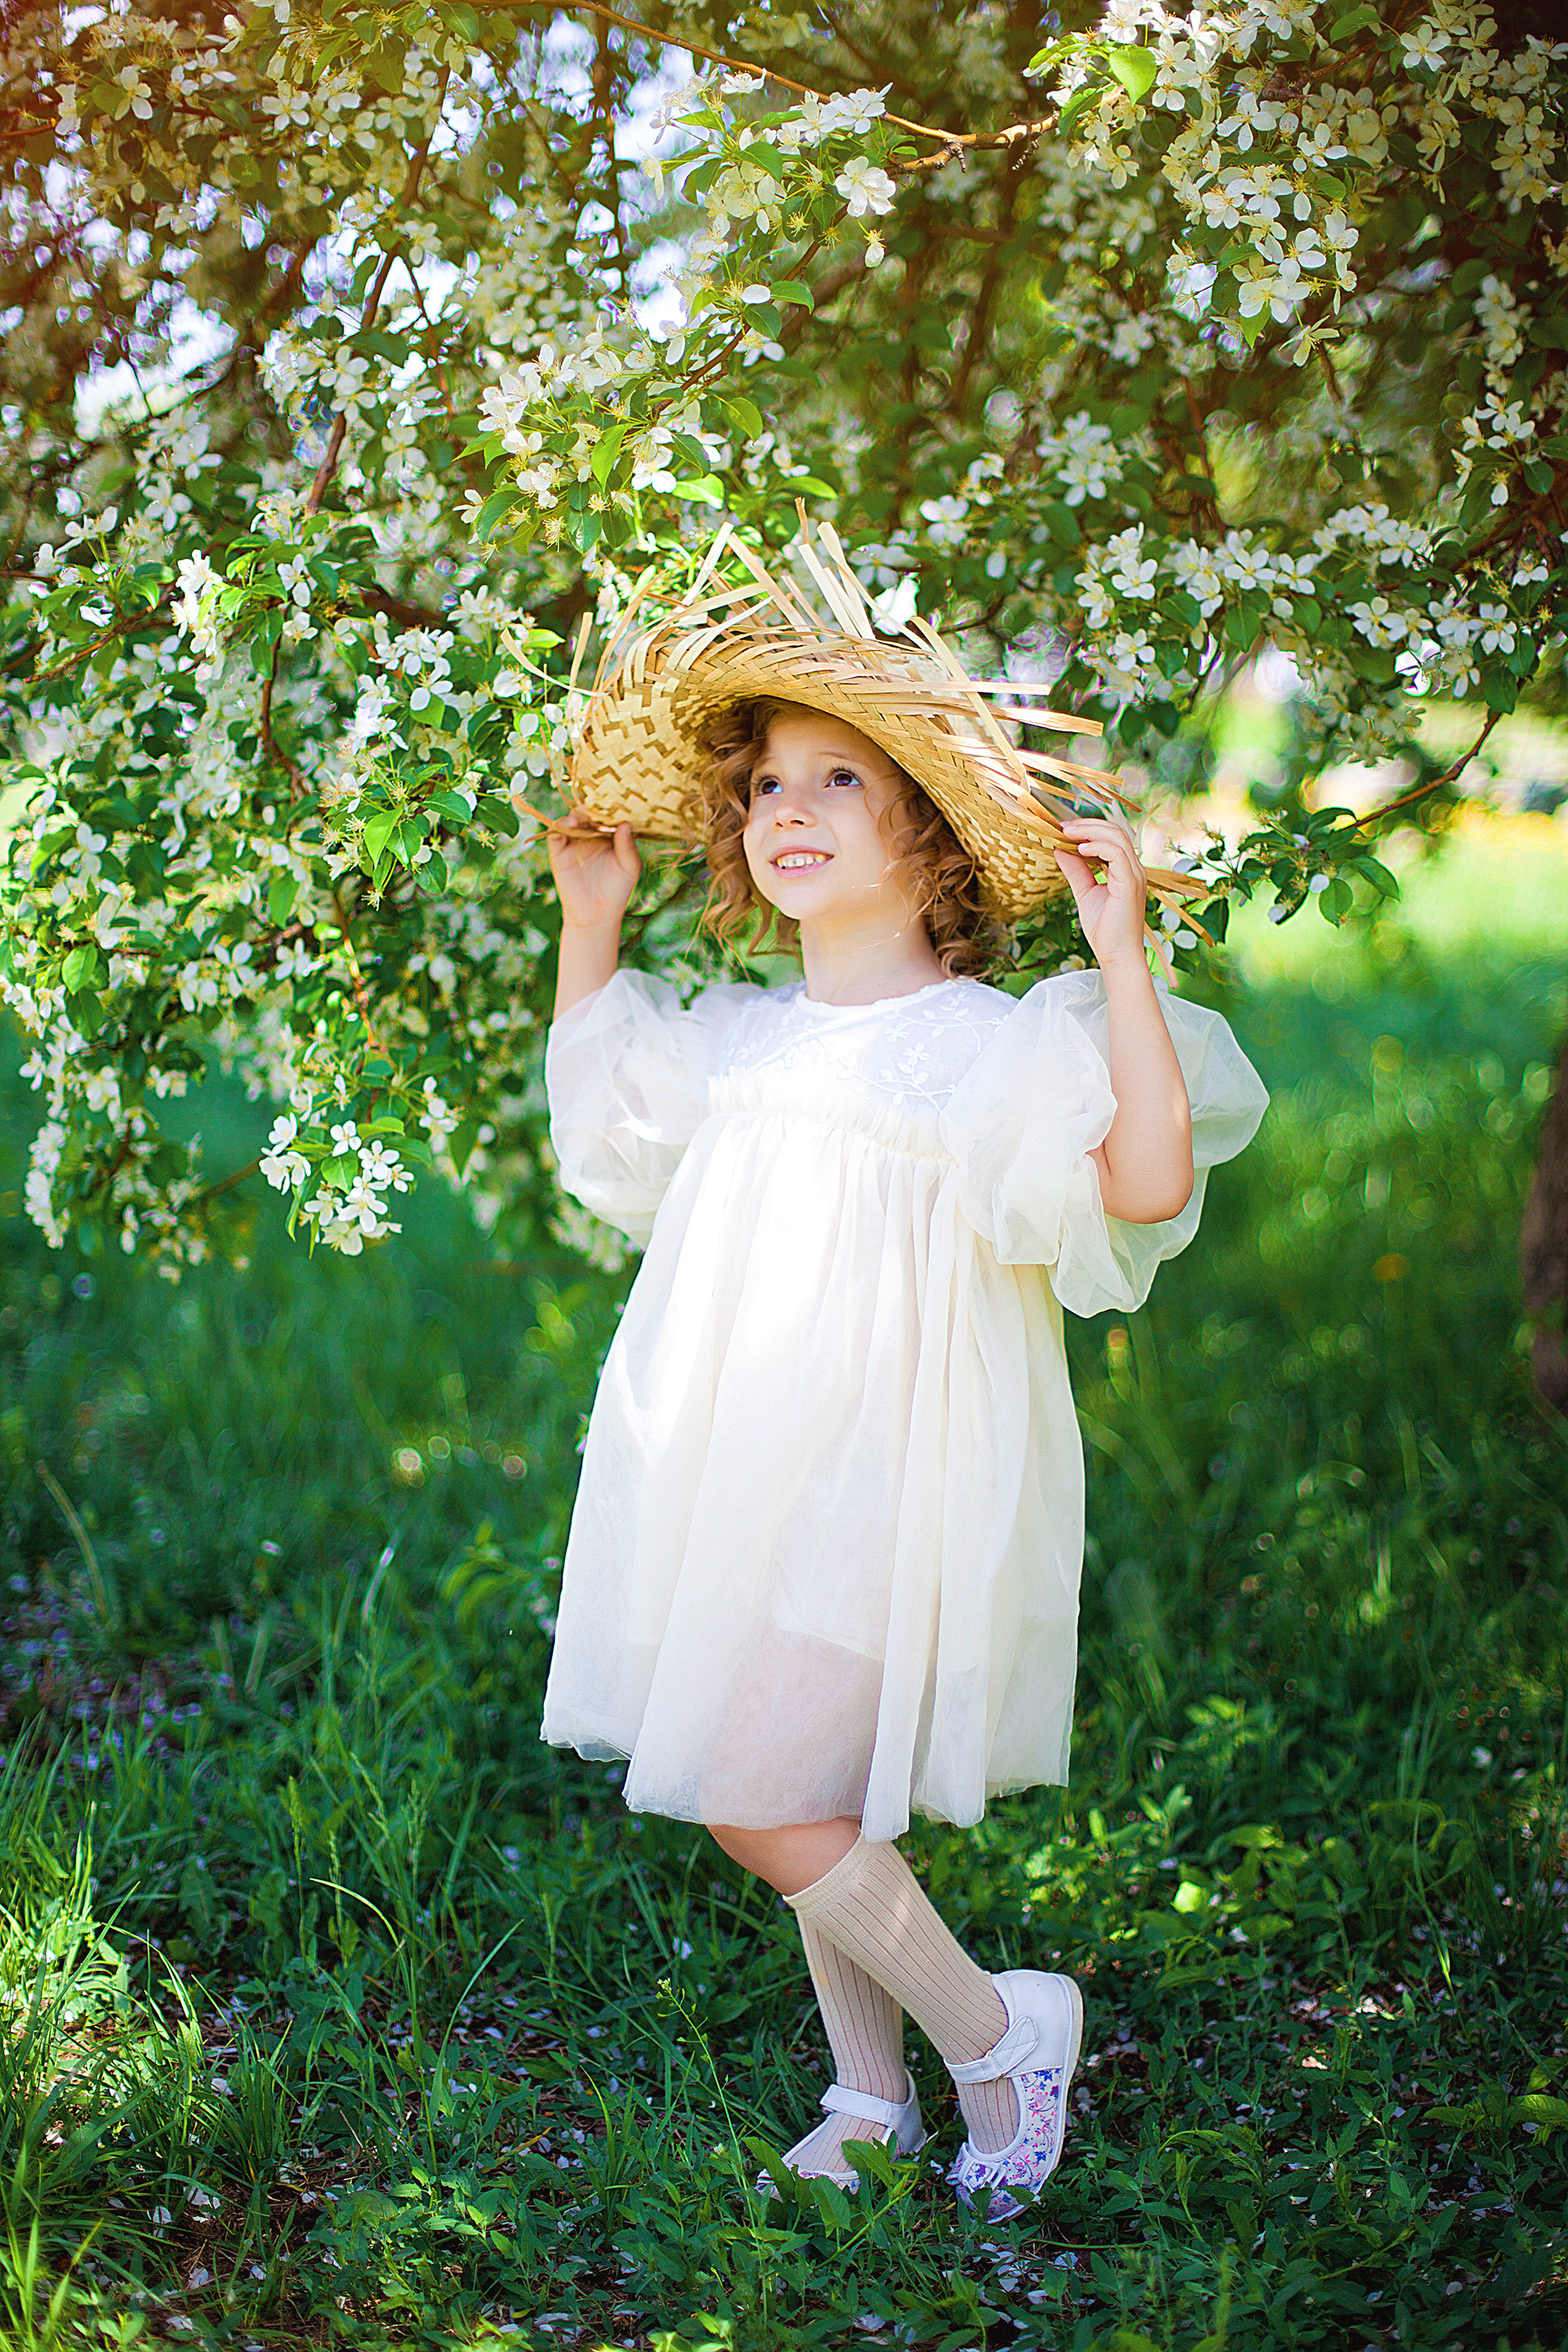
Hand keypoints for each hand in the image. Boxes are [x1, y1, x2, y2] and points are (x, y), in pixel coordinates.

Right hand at [545, 805, 639, 931]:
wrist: (597, 915)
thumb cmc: (618, 890)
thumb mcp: (629, 867)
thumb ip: (628, 846)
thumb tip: (625, 824)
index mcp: (610, 834)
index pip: (610, 814)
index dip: (614, 805)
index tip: (620, 798)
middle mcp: (591, 834)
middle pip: (590, 812)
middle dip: (595, 805)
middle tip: (601, 799)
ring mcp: (574, 840)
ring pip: (573, 818)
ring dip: (578, 813)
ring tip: (586, 814)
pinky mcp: (559, 851)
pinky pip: (556, 833)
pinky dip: (560, 825)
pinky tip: (571, 823)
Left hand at [1054, 818, 1147, 972]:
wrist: (1116, 955)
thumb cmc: (1104, 929)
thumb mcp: (1084, 892)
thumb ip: (1075, 870)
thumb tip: (1059, 849)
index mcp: (1125, 869)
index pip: (1111, 836)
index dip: (1089, 827)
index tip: (1063, 828)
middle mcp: (1133, 868)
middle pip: (1116, 830)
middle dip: (1088, 824)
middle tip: (1062, 827)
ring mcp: (1134, 875)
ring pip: (1117, 838)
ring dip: (1090, 831)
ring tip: (1067, 834)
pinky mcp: (1130, 884)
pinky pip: (1117, 855)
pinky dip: (1098, 847)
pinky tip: (1080, 849)